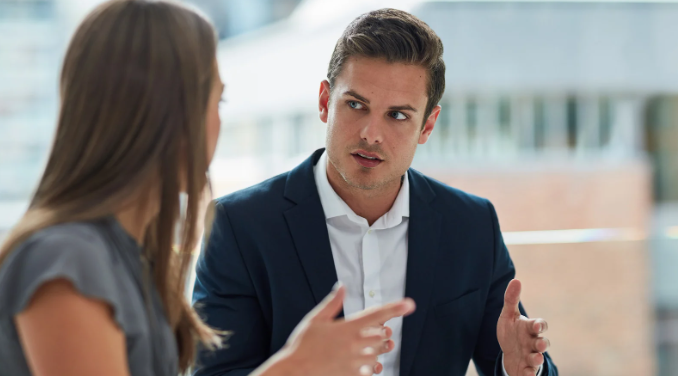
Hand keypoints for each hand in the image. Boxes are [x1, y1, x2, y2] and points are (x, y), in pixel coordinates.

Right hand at [279, 284, 414, 375]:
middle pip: (382, 336)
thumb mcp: (315, 320)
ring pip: (378, 355)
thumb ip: (332, 303)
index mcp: (347, 328)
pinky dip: (371, 367)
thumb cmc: (302, 345)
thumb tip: (342, 287)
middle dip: (384, 333)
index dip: (395, 308)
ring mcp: (354, 362)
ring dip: (378, 350)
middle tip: (381, 331)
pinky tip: (366, 364)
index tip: (409, 304)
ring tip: (372, 348)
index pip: (377, 315)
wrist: (294, 371)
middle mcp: (354, 345)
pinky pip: (370, 372)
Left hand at [497, 280, 549, 375]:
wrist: (509, 353)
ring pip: (538, 358)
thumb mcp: (508, 316)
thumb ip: (511, 300)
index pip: (540, 325)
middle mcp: (533, 343)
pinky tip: (527, 373)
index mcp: (529, 328)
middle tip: (540, 344)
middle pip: (542, 343)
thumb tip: (516, 280)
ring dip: (538, 358)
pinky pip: (531, 372)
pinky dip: (530, 373)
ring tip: (536, 358)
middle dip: (542, 344)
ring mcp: (531, 357)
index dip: (540, 325)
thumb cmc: (511, 332)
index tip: (537, 325)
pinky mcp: (526, 369)